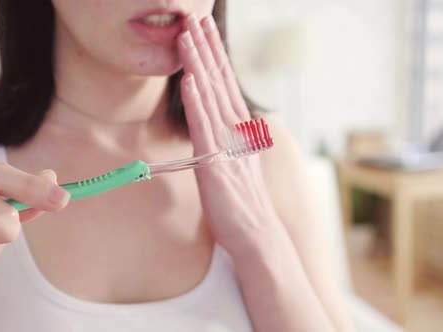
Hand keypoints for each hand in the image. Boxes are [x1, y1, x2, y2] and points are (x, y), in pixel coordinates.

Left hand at [178, 15, 280, 257]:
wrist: (255, 234)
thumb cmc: (242, 201)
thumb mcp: (234, 161)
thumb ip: (227, 137)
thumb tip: (218, 119)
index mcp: (238, 129)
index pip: (223, 84)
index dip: (213, 55)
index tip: (203, 30)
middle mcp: (235, 131)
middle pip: (218, 82)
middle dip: (205, 48)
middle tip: (194, 18)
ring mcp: (227, 146)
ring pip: (210, 98)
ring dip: (198, 65)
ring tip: (187, 36)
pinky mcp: (216, 165)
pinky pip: (204, 128)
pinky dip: (197, 102)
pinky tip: (190, 80)